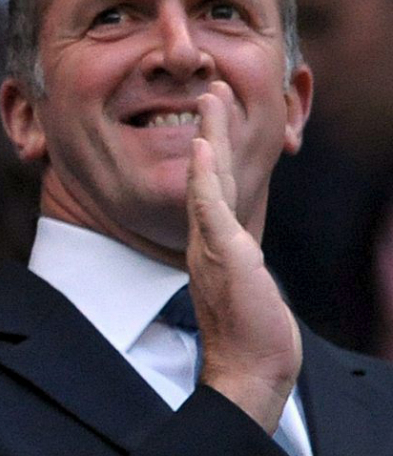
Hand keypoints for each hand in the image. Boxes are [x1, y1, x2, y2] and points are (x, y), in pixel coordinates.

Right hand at [187, 83, 299, 430]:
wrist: (250, 367)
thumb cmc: (255, 337)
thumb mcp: (251, 288)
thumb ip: (244, 264)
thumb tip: (244, 253)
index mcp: (212, 245)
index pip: (212, 188)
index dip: (213, 150)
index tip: (214, 117)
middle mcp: (204, 239)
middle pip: (206, 174)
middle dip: (210, 129)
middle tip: (212, 88)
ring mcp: (210, 245)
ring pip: (206, 180)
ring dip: (208, 136)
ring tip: (210, 98)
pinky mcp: (221, 254)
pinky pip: (207, 208)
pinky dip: (201, 176)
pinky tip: (200, 149)